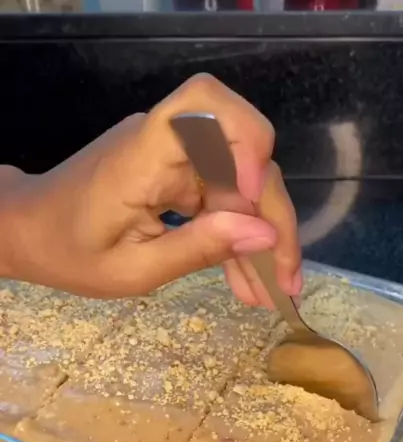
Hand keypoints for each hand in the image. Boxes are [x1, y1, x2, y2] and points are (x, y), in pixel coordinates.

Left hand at [0, 74, 300, 306]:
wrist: (32, 232)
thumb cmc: (69, 252)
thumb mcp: (133, 269)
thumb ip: (198, 248)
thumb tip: (265, 235)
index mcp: (143, 154)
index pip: (204, 103)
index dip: (245, 138)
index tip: (255, 197)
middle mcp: (166, 144)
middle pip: (244, 158)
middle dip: (273, 219)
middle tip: (284, 280)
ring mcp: (177, 158)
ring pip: (242, 184)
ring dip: (263, 236)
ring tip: (270, 291)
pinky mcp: (182, 175)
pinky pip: (225, 199)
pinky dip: (239, 238)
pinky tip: (247, 278)